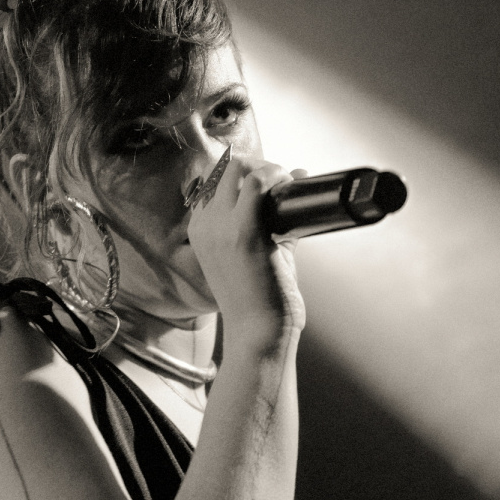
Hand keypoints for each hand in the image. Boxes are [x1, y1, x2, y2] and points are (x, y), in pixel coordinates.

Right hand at [187, 158, 306, 337]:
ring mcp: (221, 227)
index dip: (245, 174)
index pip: (216, 183)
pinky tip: (292, 185)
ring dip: (270, 169)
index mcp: (200, 230)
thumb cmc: (260, 300)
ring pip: (242, 169)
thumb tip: (299, 181)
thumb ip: (274, 221)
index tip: (270, 183)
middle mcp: (205, 224)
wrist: (257, 333)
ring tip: (289, 184)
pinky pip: (259, 183)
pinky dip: (278, 177)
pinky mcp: (245, 231)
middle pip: (228, 169)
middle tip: (283, 181)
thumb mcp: (256, 255)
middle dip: (259, 166)